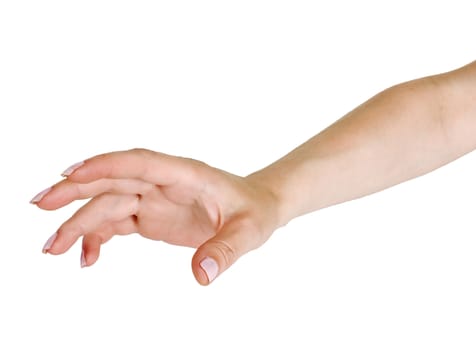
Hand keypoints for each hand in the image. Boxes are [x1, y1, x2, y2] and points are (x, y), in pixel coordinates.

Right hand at [31, 149, 278, 284]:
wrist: (256, 208)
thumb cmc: (253, 211)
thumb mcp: (249, 231)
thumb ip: (226, 250)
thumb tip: (201, 275)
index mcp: (186, 174)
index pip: (141, 162)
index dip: (107, 165)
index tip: (71, 172)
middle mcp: (163, 183)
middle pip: (113, 180)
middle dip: (76, 191)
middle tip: (41, 204)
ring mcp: (154, 198)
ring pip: (107, 203)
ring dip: (78, 221)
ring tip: (51, 248)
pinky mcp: (150, 215)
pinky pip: (116, 222)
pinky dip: (97, 237)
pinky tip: (86, 257)